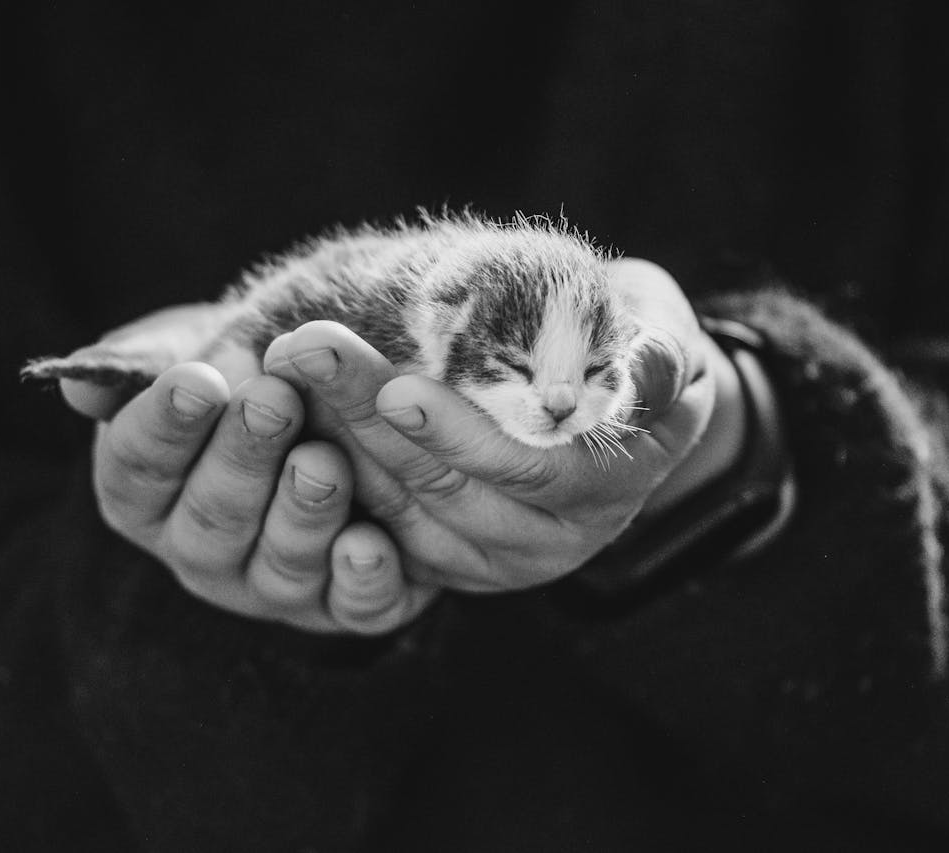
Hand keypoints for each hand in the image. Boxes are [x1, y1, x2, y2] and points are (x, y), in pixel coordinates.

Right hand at [60, 363, 439, 633]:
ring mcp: (272, 589)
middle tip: (273, 402)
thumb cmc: (242, 370)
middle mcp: (202, 554)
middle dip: (242, 459)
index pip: (138, 468)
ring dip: (302, 513)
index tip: (196, 380)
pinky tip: (371, 545)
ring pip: (281, 564)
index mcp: (147, 497)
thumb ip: (135, 365)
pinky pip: (353, 608)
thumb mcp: (188, 352)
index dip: (164, 426)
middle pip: (211, 518)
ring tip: (323, 461)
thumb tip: (77, 385)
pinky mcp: (345, 607)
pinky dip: (362, 581)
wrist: (328, 400)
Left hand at [264, 258, 746, 591]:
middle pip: (449, 489)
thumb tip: (649, 371)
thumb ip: (658, 352)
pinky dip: (335, 471)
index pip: (531, 471)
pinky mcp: (448, 562)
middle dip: (369, 418)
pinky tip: (292, 412)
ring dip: (337, 440)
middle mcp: (557, 539)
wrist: (607, 397)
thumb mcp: (663, 331)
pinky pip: (380, 526)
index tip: (395, 389)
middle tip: (305, 350)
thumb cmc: (632, 342)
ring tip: (285, 368)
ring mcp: (498, 560)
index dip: (463, 435)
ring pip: (402, 510)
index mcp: (615, 484)